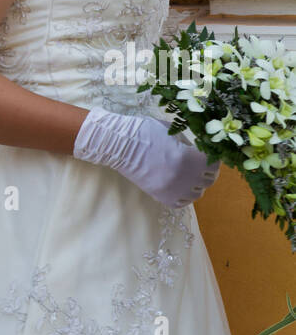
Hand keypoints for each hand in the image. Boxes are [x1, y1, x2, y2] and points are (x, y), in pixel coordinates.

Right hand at [73, 106, 218, 206]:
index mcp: (188, 158)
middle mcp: (184, 177)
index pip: (214, 164)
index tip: (210, 153)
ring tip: (190, 174)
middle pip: (208, 180)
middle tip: (202, 164)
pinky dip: (184, 195)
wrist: (119, 144)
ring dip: (197, 184)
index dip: (214, 157)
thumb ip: (189, 143)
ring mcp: (173, 189)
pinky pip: (182, 203)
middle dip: (207, 171)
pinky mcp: (161, 197)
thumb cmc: (144, 131)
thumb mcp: (172, 131)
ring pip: (197, 194)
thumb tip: (200, 150)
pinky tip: (180, 185)